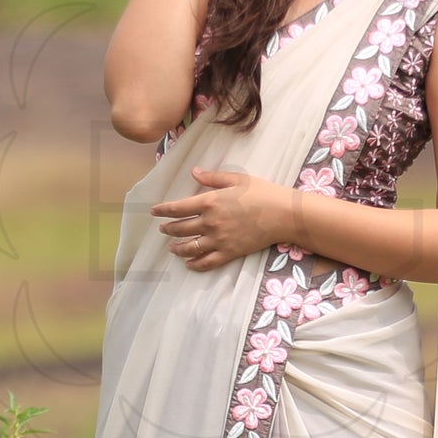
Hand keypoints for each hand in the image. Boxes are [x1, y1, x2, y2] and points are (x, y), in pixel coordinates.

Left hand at [151, 166, 285, 270]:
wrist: (284, 215)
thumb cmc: (262, 193)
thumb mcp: (237, 179)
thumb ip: (213, 178)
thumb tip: (194, 173)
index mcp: (210, 202)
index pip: (178, 208)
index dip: (163, 210)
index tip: (154, 212)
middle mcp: (210, 222)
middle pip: (181, 228)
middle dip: (168, 229)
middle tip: (163, 229)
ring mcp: (219, 240)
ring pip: (190, 247)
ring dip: (177, 248)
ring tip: (172, 248)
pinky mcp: (230, 252)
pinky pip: (207, 262)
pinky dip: (195, 264)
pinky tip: (189, 264)